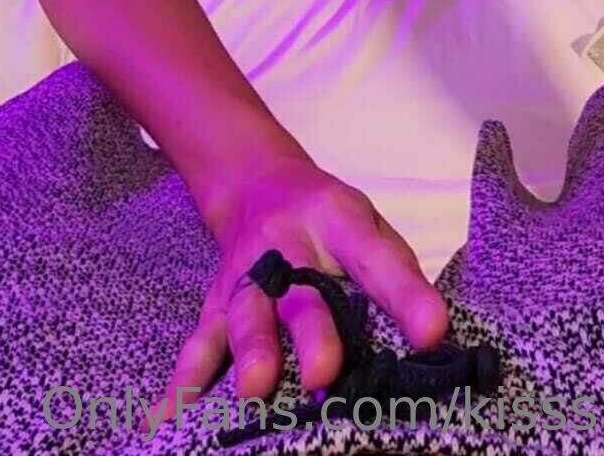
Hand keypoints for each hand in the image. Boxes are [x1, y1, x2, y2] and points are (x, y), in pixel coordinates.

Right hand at [143, 156, 448, 430]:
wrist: (257, 183)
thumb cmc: (330, 221)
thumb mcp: (370, 227)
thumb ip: (397, 277)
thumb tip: (435, 343)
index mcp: (338, 222)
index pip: (377, 258)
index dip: (406, 296)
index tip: (433, 333)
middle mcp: (287, 246)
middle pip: (301, 291)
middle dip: (312, 333)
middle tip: (325, 375)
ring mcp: (246, 275)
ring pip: (247, 314)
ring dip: (252, 352)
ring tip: (257, 390)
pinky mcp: (217, 302)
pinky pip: (200, 343)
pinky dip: (183, 383)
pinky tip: (168, 419)